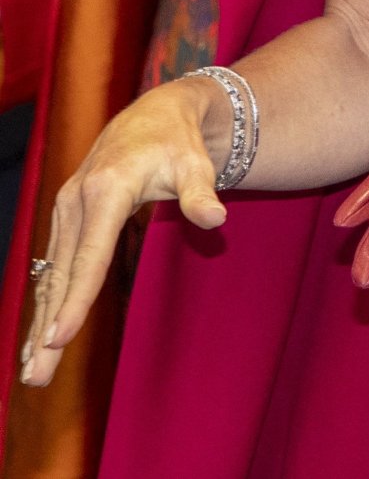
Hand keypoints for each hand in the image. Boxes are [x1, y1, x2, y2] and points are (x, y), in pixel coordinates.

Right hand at [22, 80, 227, 388]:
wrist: (156, 113)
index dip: (76, 300)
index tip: (58, 339)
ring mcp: (67, 207)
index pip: (90, 257)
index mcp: (107, 190)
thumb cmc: (179, 143)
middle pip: (63, 274)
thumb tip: (215, 220)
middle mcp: (77, 199)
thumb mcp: (195, 165)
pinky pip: (53, 265)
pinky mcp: (66, 215)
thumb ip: (201, 194)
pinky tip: (38, 335)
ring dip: (39, 322)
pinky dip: (44, 302)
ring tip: (31, 370)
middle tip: (36, 377)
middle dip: (47, 328)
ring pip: (51, 274)